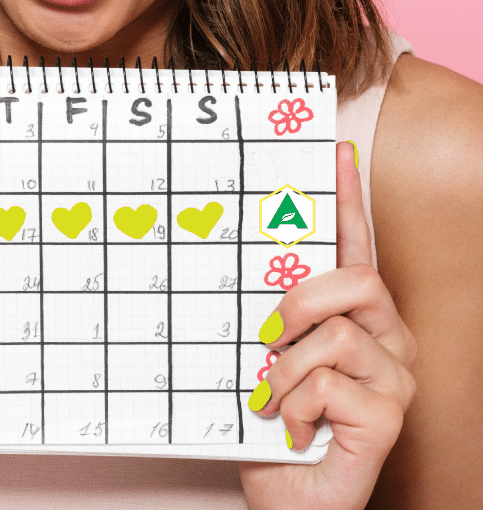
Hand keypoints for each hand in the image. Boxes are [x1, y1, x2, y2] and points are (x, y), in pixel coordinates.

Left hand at [238, 142, 416, 509]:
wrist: (285, 493)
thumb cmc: (271, 418)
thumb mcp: (260, 352)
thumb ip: (264, 308)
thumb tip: (232, 256)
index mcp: (355, 314)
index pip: (357, 244)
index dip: (348, 196)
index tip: (337, 150)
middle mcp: (386, 339)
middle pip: (356, 278)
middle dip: (297, 301)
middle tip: (265, 338)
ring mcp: (394, 379)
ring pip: (336, 333)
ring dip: (285, 368)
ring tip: (275, 398)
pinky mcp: (388, 418)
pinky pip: (330, 383)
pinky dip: (294, 404)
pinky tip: (293, 426)